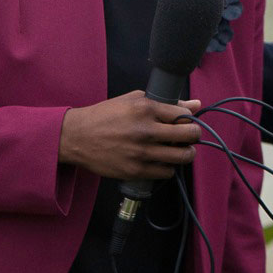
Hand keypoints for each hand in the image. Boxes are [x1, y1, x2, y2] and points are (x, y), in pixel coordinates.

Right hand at [59, 91, 202, 180]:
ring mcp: (141, 153)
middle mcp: (146, 131)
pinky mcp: (135, 170)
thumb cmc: (105, 115)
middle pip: (190, 136)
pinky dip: (169, 167)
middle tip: (189, 137)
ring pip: (182, 157)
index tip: (185, 121)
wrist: (76, 137)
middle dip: (194, 136)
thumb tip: (195, 104)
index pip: (185, 115)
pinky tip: (162, 161)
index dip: (189, 118)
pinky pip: (166, 172)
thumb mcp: (133, 100)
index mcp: (146, 108)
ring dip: (186, 153)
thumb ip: (166, 102)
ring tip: (179, 150)